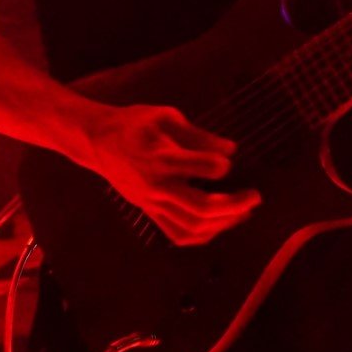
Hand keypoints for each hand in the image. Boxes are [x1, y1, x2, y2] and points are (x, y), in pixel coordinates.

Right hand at [80, 104, 260, 245]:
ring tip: (244, 212)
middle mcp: (156, 186)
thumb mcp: (166, 116)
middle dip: (233, 205)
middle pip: (200, 208)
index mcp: (161, 157)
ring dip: (223, 223)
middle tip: (255, 196)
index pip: (199, 168)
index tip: (229, 160)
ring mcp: (151, 203)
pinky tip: (221, 224)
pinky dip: (203, 234)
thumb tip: (231, 150)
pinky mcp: (149, 212)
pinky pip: (178, 234)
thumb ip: (199, 135)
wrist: (97, 142)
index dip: (219, 166)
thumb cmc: (135, 123)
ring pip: (192, 227)